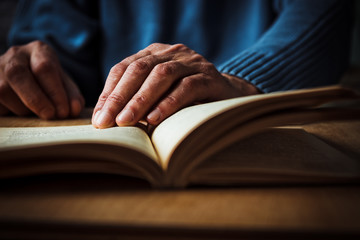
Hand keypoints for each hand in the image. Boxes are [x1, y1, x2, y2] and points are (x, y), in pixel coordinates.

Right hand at [0, 40, 84, 118]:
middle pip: (18, 75)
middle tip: (50, 116)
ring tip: (35, 114)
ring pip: (3, 90)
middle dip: (36, 100)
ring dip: (23, 109)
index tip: (64, 112)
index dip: (55, 92)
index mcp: (38, 50)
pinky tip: (20, 112)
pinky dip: (9, 112)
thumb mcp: (62, 83)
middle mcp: (15, 55)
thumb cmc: (47, 81)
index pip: (44, 67)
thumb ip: (71, 95)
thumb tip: (74, 108)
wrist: (23, 76)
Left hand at [92, 43, 259, 127]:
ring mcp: (192, 62)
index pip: (125, 68)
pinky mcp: (210, 76)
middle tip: (107, 122)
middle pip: (140, 70)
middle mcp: (172, 52)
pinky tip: (155, 119)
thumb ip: (137, 99)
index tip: (99, 117)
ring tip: (126, 122)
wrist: (228, 95)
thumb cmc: (186, 99)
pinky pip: (187, 87)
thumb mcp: (159, 95)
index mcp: (155, 53)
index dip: (110, 92)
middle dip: (120, 97)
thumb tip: (105, 118)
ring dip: (141, 100)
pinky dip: (169, 103)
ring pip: (162, 75)